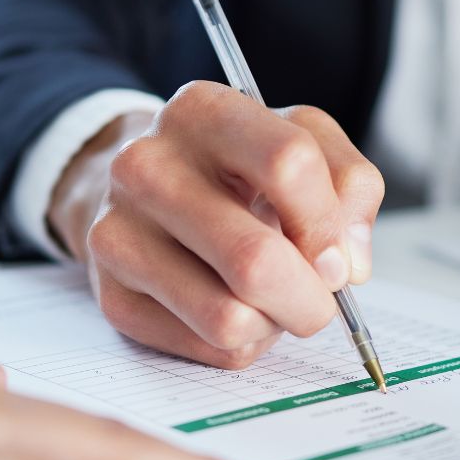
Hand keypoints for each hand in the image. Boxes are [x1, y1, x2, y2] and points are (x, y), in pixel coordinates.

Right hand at [49, 81, 384, 368]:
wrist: (141, 190)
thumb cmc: (233, 168)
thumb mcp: (300, 141)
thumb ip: (349, 185)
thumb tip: (346, 263)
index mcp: (201, 111)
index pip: (288, 164)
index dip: (327, 224)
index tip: (336, 256)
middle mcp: (146, 165)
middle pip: (255, 259)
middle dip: (309, 299)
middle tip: (317, 299)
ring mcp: (117, 232)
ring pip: (229, 319)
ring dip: (273, 323)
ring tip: (271, 299)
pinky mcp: (111, 295)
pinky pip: (206, 348)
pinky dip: (240, 342)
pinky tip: (232, 307)